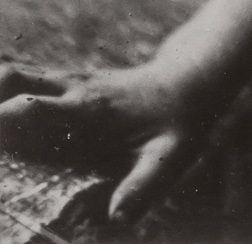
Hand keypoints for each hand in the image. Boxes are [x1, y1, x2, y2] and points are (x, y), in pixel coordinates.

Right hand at [0, 59, 222, 221]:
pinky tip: (7, 124)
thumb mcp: (171, 156)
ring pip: (15, 75)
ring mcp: (68, 81)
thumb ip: (145, 185)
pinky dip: (4, 97)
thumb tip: (117, 217)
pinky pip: (25, 82)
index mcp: (90, 110)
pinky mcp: (66, 83)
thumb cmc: (179, 123)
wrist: (191, 82)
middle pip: (13, 79)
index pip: (33, 109)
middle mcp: (72, 89)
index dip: (2, 121)